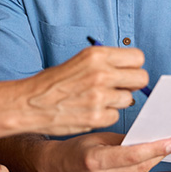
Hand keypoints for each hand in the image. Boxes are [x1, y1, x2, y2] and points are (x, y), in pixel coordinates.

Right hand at [0, 46, 147, 144]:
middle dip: (132, 84)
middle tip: (118, 87)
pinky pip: (116, 116)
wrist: (29, 102)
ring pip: (129, 99)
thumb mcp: (80, 60)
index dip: (132, 66)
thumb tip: (132, 70)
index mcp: (97, 55)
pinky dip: (106, 115)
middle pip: (141, 78)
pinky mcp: (97, 116)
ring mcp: (100, 96)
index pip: (138, 57)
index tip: (125, 72)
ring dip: (117, 101)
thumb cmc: (54, 81)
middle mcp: (101, 73)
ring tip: (98, 99)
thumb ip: (106, 63)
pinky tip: (91, 111)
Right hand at [40, 132, 170, 171]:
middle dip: (158, 154)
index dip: (157, 148)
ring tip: (156, 150)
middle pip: (139, 167)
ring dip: (149, 163)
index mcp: (94, 160)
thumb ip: (122, 140)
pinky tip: (137, 164)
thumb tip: (148, 138)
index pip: (134, 155)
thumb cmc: (75, 149)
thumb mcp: (97, 137)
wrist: (55, 168)